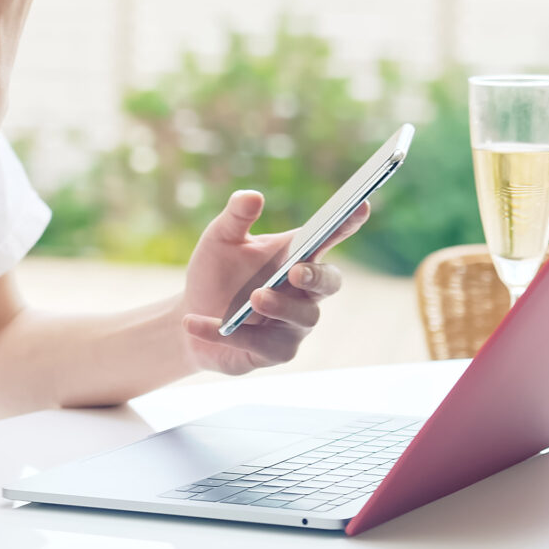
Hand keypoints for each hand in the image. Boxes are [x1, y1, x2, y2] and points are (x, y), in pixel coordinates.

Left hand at [177, 190, 370, 376]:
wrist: (188, 319)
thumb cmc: (214, 274)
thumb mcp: (219, 240)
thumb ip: (236, 217)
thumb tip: (252, 196)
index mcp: (296, 255)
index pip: (330, 236)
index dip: (348, 222)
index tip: (360, 204)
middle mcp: (303, 290)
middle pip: (330, 282)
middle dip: (317, 277)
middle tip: (296, 272)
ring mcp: (293, 324)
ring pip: (303, 317)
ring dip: (280, 307)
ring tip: (255, 297)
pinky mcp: (275, 352)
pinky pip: (261, 345)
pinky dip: (230, 333)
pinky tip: (195, 321)